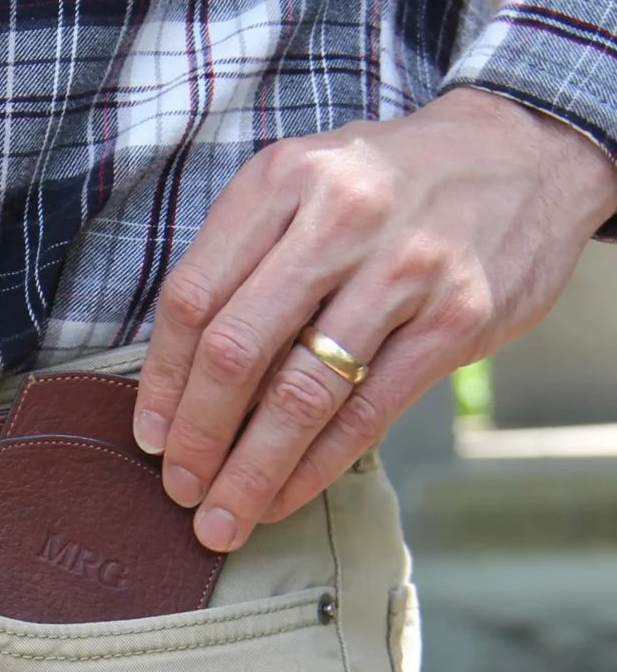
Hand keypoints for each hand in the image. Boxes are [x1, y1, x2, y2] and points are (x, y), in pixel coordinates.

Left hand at [133, 87, 616, 552]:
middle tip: (179, 488)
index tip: (149, 436)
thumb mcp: (305, 186)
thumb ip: (246, 261)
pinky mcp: (457, 318)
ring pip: (301, 394)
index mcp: (281, 181)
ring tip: (221, 518)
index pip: (194, 298)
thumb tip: (184, 379)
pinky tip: (283, 498)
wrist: (521, 153)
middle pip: (236, 351)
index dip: (162, 380)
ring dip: (250, 471)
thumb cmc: (387, 184)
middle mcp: (338, 220)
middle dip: (197, 436)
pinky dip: (315, 467)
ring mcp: (404, 269)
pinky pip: (367, 414)